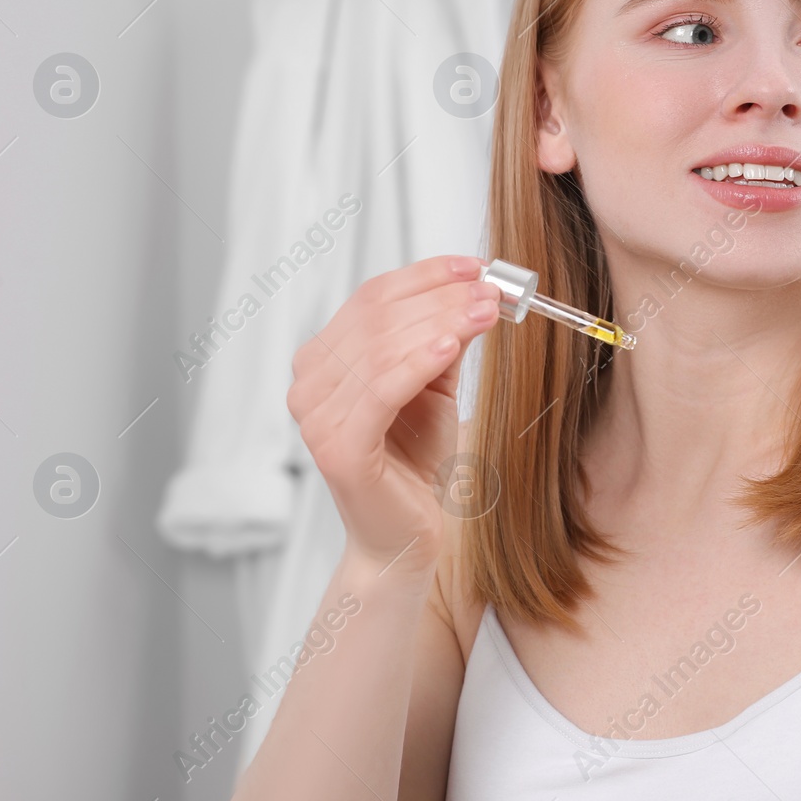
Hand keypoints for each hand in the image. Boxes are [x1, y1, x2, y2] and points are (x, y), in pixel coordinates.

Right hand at [286, 254, 498, 573]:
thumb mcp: (435, 385)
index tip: (476, 266)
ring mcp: (316, 417)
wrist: (410, 533)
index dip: (425, 275)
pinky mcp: (337, 448)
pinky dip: (417, 362)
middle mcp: (309, 384)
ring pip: (380, 348)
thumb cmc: (417, 460)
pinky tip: (452, 345)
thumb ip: (443, 338)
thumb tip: (476, 289)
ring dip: (440, 322)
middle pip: (376, 318)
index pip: (371, 298)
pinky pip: (381, 391)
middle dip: (440, 298)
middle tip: (492, 291)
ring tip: (486, 311)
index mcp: (323, 360)